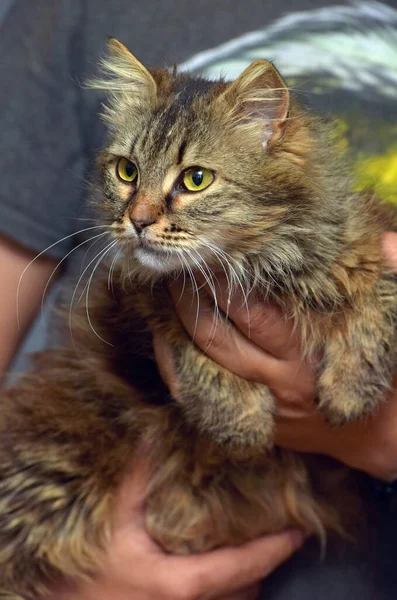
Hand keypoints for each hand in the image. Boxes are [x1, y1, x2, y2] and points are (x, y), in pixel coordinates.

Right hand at [48, 459, 304, 599]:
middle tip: (280, 532)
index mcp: (180, 585)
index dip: (273, 550)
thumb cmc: (85, 568)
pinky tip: (220, 571)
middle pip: (244, 593)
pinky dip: (226, 593)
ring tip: (257, 549)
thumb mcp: (113, 517)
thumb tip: (153, 427)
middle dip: (265, 565)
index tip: (299, 533)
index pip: (240, 568)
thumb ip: (137, 473)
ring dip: (247, 582)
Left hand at [157, 233, 396, 480]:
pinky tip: (165, 336)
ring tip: (166, 289)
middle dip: (191, 295)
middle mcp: (276, 378)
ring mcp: (259, 402)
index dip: (224, 280)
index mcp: (307, 351)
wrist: (381, 434)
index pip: (252, 311)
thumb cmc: (385, 369)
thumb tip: (388, 239)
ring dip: (177, 323)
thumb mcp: (390, 324)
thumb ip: (393, 280)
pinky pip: (198, 393)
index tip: (208, 251)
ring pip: (202, 360)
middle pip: (216, 333)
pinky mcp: (250, 417)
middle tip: (177, 263)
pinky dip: (176, 364)